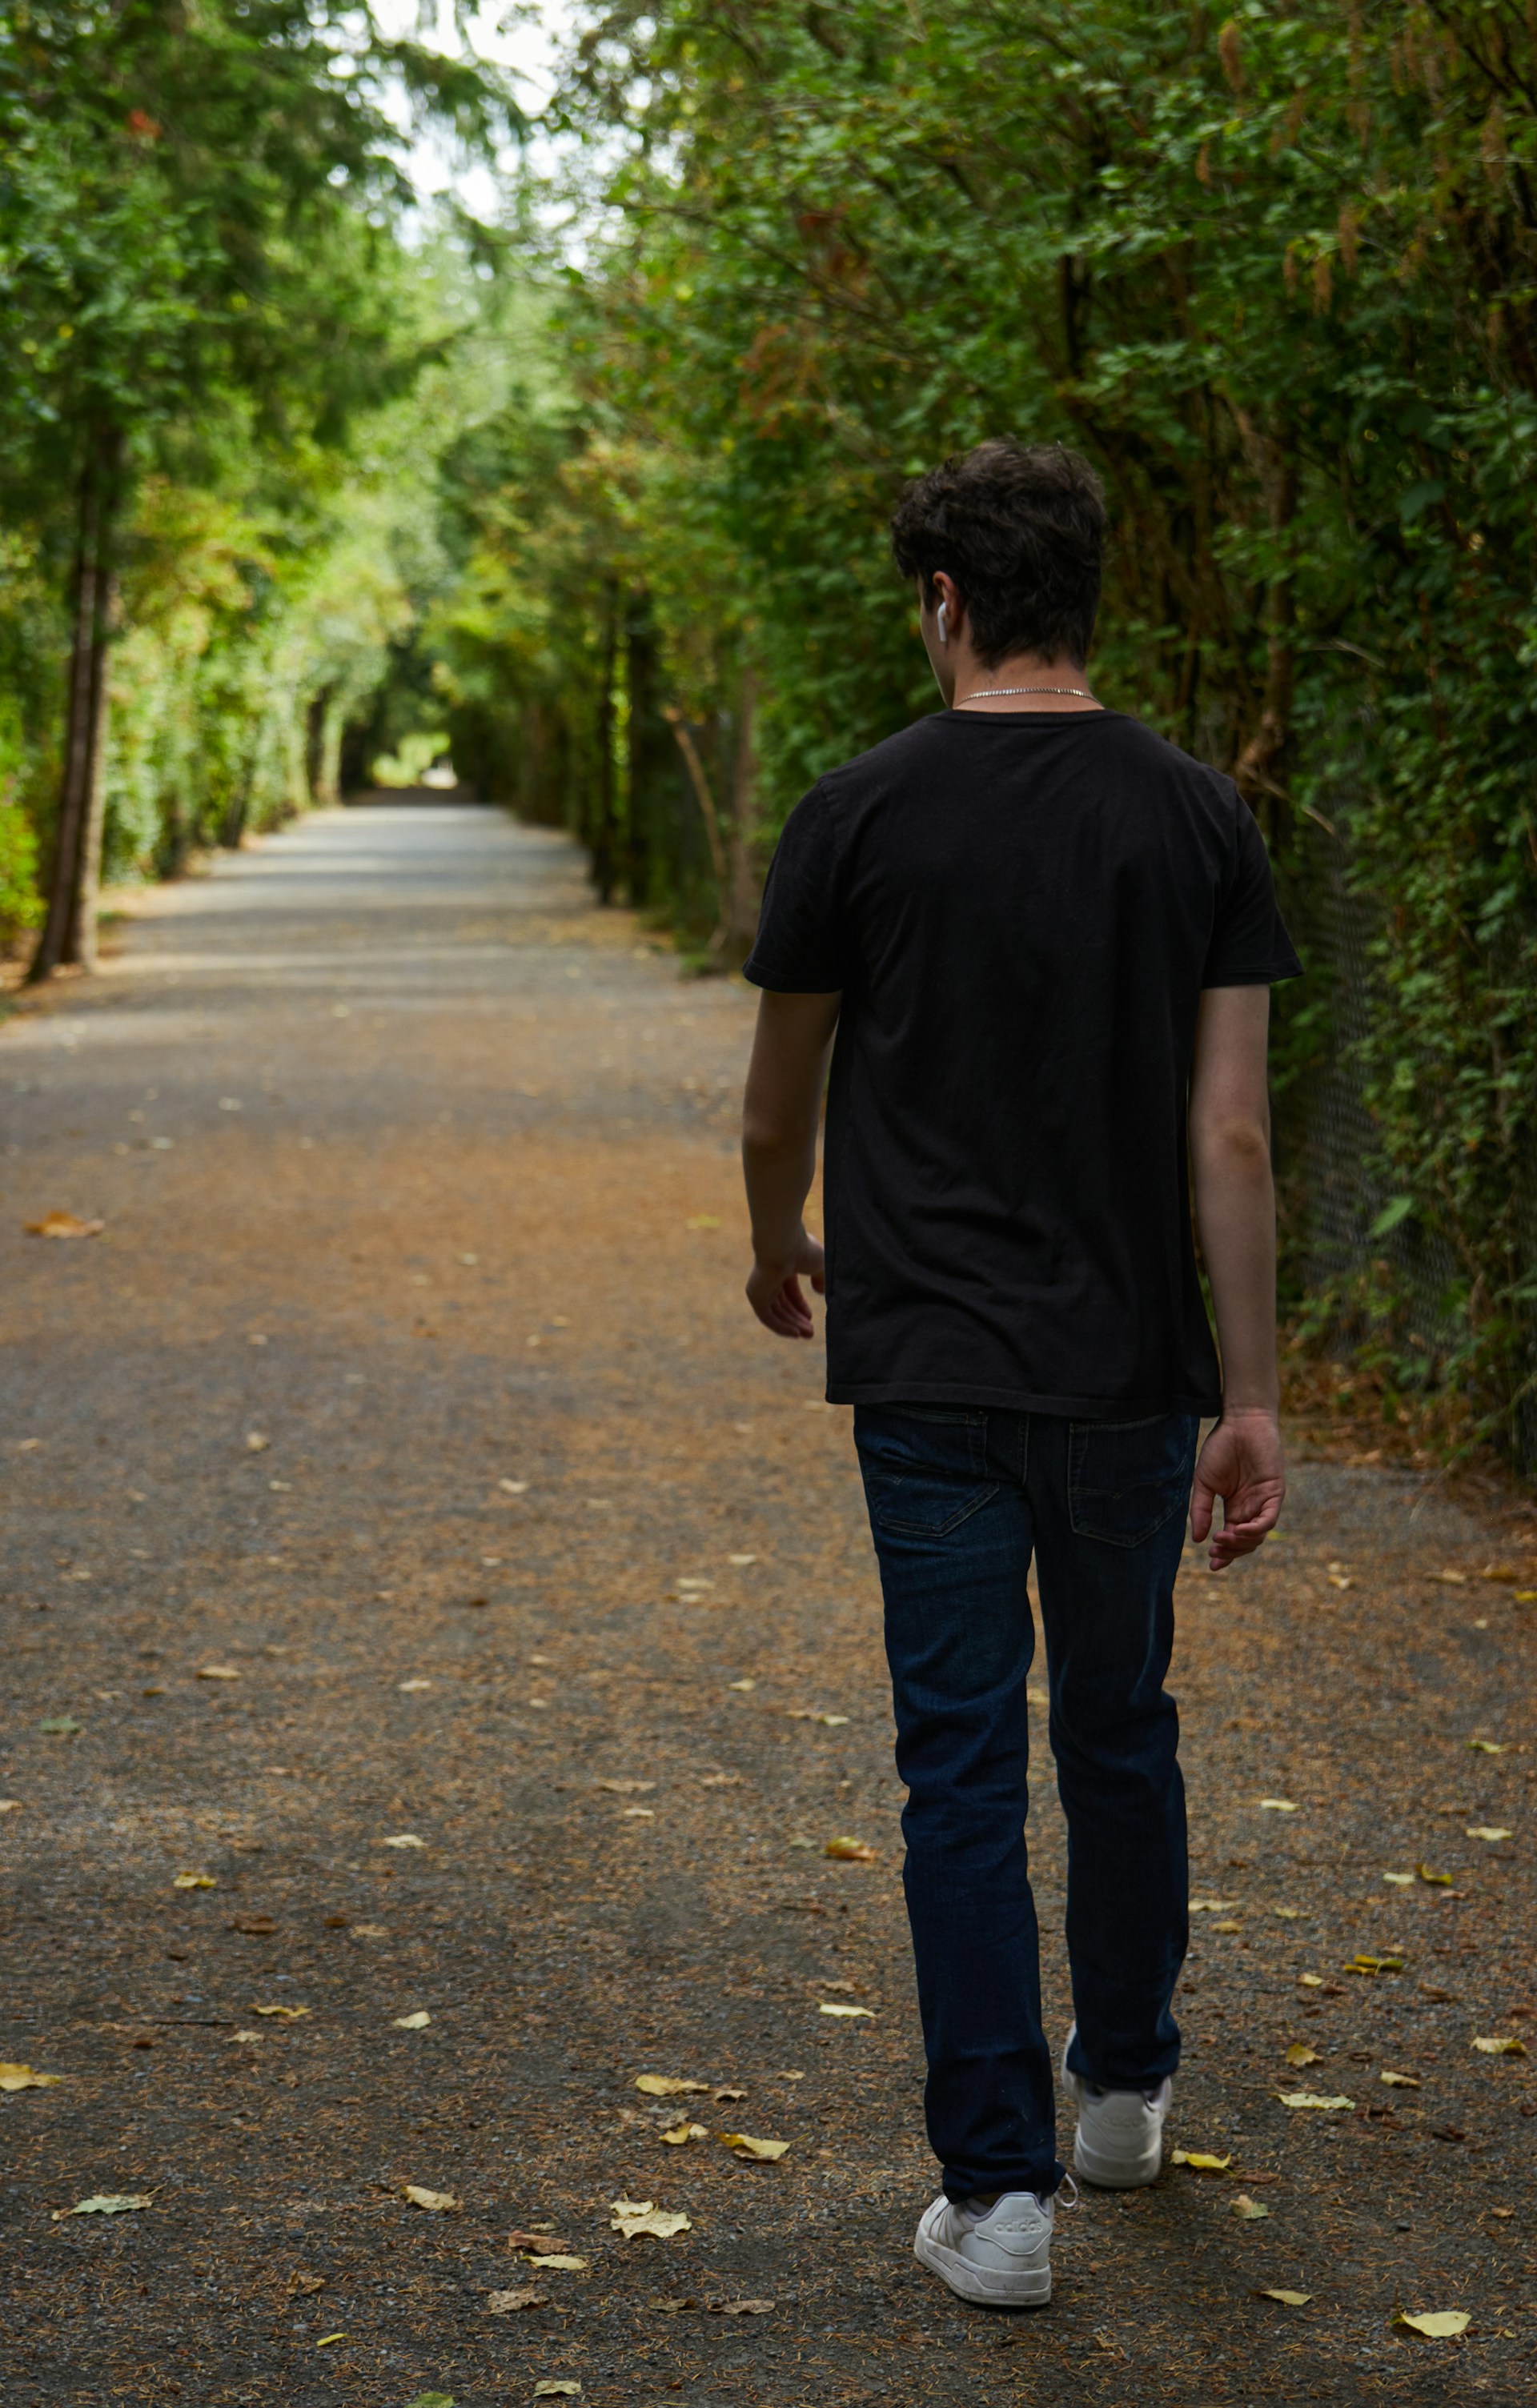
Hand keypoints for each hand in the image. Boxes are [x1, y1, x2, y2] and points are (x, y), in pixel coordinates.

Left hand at [745, 1229, 825, 1339]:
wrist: (783, 1245)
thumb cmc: (802, 1249)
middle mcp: (769, 1277)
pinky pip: (767, 1317)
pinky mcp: (755, 1295)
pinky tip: (794, 1333)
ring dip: (791, 1325)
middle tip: (810, 1333)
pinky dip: (780, 1326)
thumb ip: (821, 1278)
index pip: (789, 1292)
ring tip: (806, 1335)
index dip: (800, 1306)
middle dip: (796, 1319)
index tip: (810, 1318)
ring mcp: (760, 1287)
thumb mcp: (819, 1265)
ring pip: (775, 1312)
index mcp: (782, 1267)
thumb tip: (821, 1292)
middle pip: (782, 1304)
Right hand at [1190, 1408, 1285, 1569]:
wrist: (1239, 1422)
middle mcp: (1252, 1508)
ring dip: (1240, 1543)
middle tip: (1214, 1554)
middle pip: (1246, 1542)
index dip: (1224, 1554)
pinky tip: (1239, 1531)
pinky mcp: (1275, 1493)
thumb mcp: (1204, 1483)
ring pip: (1258, 1535)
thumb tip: (1197, 1540)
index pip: (1233, 1538)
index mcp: (1236, 1507)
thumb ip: (1201, 1511)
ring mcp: (1265, 1501)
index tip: (1211, 1565)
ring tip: (1221, 1540)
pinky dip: (1256, 1530)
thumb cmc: (1221, 1448)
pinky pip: (1269, 1519)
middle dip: (1230, 1552)